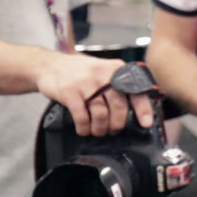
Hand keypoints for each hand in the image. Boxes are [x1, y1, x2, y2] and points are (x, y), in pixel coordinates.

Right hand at [33, 52, 155, 135]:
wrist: (49, 65)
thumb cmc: (80, 72)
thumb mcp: (102, 70)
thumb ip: (118, 84)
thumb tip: (136, 108)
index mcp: (114, 69)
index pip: (134, 89)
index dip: (142, 108)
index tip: (146, 123)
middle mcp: (102, 74)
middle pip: (118, 106)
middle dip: (117, 124)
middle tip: (113, 130)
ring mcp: (85, 83)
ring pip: (101, 115)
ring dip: (100, 128)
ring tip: (98, 131)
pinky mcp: (69, 92)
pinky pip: (82, 117)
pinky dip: (84, 128)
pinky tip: (83, 129)